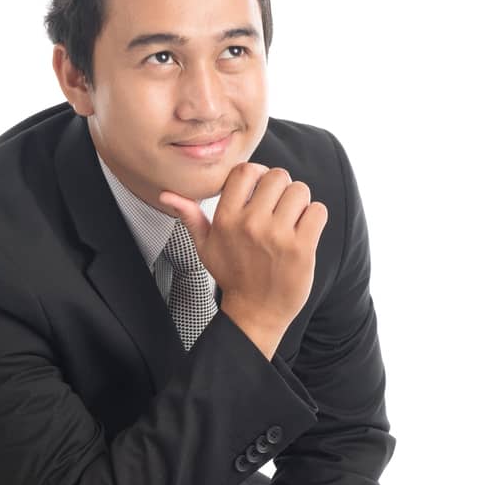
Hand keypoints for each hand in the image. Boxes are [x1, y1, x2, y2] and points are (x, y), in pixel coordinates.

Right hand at [159, 163, 328, 349]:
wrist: (256, 313)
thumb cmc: (232, 276)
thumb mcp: (205, 247)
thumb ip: (190, 216)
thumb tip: (167, 194)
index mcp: (226, 219)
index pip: (246, 171)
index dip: (258, 175)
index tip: (261, 190)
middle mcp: (250, 224)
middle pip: (277, 175)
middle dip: (281, 188)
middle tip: (279, 208)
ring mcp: (277, 236)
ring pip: (300, 190)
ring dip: (299, 203)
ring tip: (291, 221)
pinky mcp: (301, 248)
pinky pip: (318, 210)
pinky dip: (314, 218)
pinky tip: (304, 232)